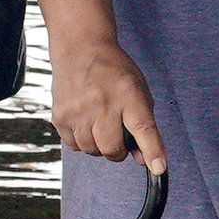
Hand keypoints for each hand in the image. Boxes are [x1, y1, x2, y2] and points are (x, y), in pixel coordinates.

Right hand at [51, 38, 164, 168]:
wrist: (80, 50)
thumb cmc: (113, 72)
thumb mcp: (138, 91)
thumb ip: (144, 126)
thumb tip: (144, 160)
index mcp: (129, 94)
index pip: (143, 128)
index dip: (152, 151)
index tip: (158, 168)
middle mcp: (103, 103)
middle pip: (112, 149)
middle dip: (118, 151)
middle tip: (118, 138)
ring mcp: (78, 110)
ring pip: (92, 150)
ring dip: (99, 145)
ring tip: (99, 124)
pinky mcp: (60, 117)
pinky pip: (74, 146)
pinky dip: (82, 140)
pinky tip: (85, 121)